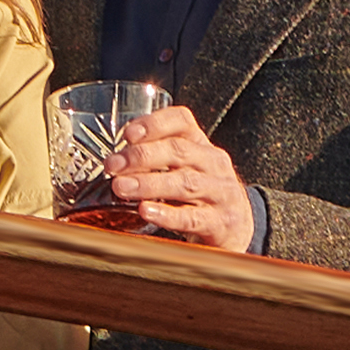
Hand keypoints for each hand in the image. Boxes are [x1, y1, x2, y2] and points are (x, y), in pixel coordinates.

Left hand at [105, 102, 259, 252]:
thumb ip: (155, 159)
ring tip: (120, 187)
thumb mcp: (186, 169)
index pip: (182, 121)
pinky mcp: (220, 223)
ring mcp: (220, 193)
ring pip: (184, 183)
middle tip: (112, 165)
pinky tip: (146, 211)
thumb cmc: (200, 195)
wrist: (239, 228)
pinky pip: (192, 216)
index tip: (128, 134)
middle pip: (179, 151)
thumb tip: (110, 160)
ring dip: (148, 183)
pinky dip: (167, 214)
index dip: (155, 124)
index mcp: (202, 146)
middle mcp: (214, 164)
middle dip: (141, 156)